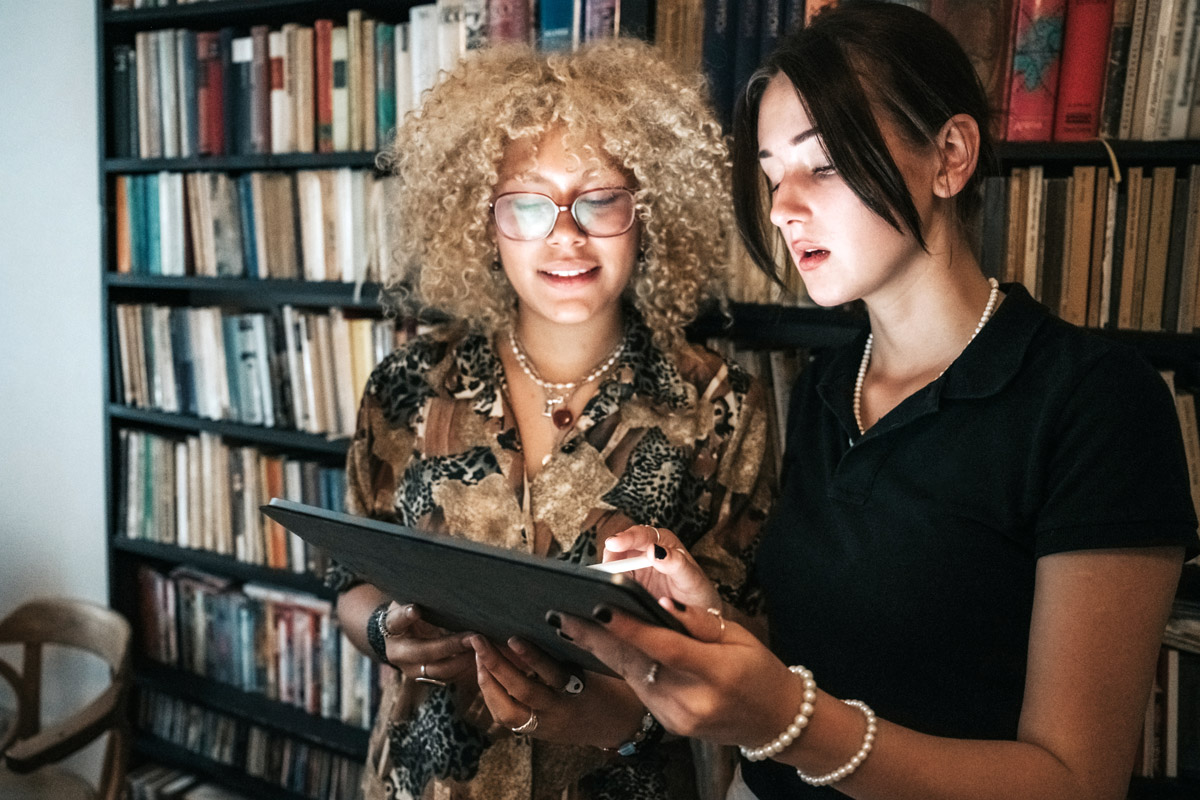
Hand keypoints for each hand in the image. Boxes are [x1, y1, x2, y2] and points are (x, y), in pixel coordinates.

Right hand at [380, 602, 476, 686]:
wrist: (401, 638)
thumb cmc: (411, 612)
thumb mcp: (411, 602)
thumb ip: (423, 599)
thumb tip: (446, 585)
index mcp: (392, 628)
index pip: (396, 621)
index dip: (405, 615)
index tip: (416, 609)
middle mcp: (399, 653)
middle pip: (423, 651)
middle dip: (449, 645)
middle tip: (471, 637)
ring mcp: (412, 669)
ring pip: (438, 670)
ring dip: (461, 660)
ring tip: (479, 647)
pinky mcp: (426, 679)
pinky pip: (448, 677)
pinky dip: (464, 668)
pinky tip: (479, 657)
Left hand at [469, 634, 644, 747]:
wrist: (621, 728)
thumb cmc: (615, 689)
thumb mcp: (605, 666)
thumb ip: (586, 646)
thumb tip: (559, 618)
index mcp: (580, 692)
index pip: (552, 674)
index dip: (531, 656)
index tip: (514, 638)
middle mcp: (560, 711)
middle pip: (522, 691)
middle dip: (496, 666)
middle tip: (480, 641)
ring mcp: (546, 725)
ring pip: (508, 712)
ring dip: (488, 685)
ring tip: (478, 659)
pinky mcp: (538, 733)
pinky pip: (509, 719)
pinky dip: (494, 698)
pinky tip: (486, 678)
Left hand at [555, 599, 801, 748]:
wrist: (774, 721)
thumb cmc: (758, 670)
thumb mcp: (738, 637)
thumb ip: (699, 622)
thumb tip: (663, 605)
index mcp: (716, 674)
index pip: (665, 647)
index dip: (630, 628)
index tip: (599, 608)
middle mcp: (693, 701)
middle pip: (636, 664)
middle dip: (595, 639)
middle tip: (562, 614)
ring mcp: (678, 718)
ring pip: (631, 676)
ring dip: (600, 650)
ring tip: (570, 624)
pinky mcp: (668, 726)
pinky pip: (639, 689)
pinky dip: (619, 665)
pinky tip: (598, 645)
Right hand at [603, 525, 721, 610]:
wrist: (699, 615)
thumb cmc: (698, 592)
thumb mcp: (691, 578)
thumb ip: (676, 563)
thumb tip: (656, 551)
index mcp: (663, 541)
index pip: (641, 535)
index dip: (626, 538)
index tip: (614, 543)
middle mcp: (647, 549)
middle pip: (621, 546)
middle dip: (611, 555)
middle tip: (605, 569)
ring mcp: (636, 566)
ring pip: (614, 562)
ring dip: (608, 570)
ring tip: (607, 581)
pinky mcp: (629, 581)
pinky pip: (614, 579)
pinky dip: (609, 583)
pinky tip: (610, 590)